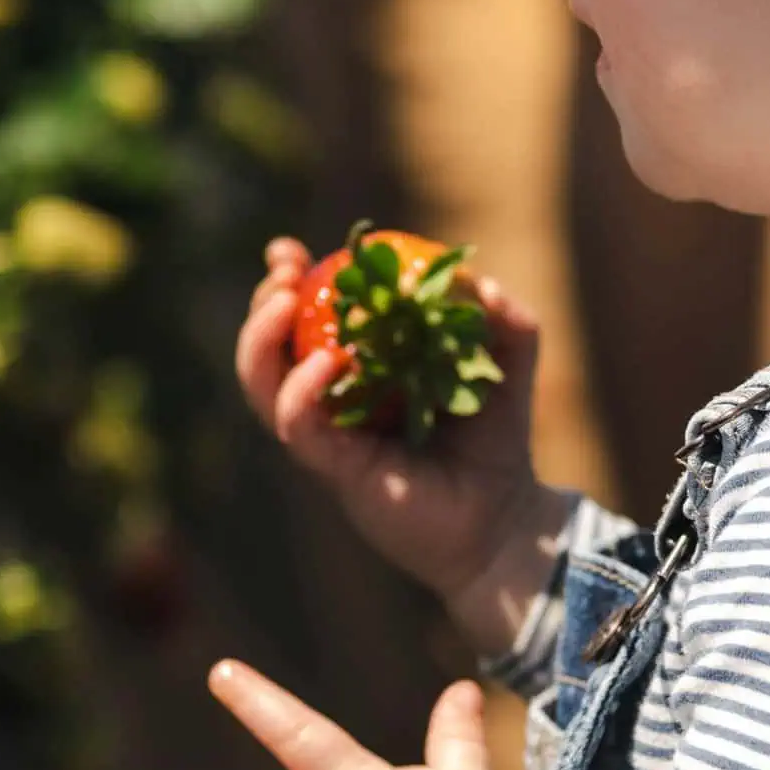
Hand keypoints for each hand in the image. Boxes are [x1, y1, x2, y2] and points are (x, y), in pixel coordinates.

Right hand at [237, 236, 548, 610]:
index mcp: (357, 368)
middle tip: (285, 272)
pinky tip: (325, 362)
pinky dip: (300, 390)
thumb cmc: (496, 439)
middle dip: (264, 302)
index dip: (285, 283)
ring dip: (260, 338)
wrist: (505, 519)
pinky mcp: (336, 469)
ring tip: (284, 301)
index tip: (289, 250)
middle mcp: (331, 401)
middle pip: (268, 347)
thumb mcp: (509, 364)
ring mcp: (328, 437)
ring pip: (263, 385)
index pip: (302, 320)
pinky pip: (299, 425)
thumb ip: (506, 319)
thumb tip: (480, 284)